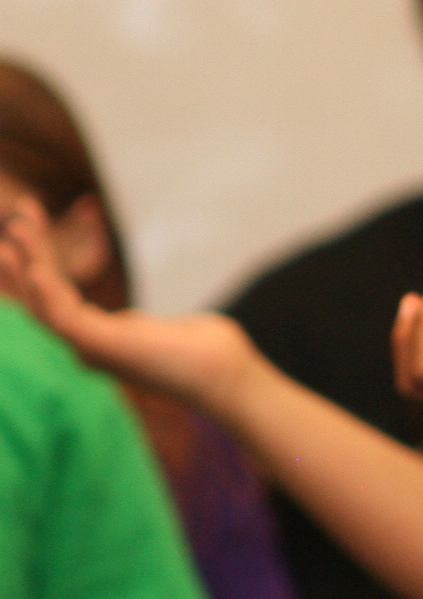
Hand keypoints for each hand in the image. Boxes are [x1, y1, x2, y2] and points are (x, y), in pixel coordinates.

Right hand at [0, 196, 255, 415]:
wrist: (226, 374)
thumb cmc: (205, 352)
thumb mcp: (161, 330)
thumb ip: (136, 327)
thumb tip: (134, 323)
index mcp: (99, 343)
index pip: (53, 304)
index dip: (36, 271)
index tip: (27, 236)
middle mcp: (87, 349)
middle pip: (39, 303)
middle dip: (22, 263)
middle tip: (13, 223)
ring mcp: (92, 350)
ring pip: (44, 306)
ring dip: (27, 266)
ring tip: (16, 228)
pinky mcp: (104, 348)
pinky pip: (63, 319)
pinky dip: (45, 293)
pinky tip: (34, 268)